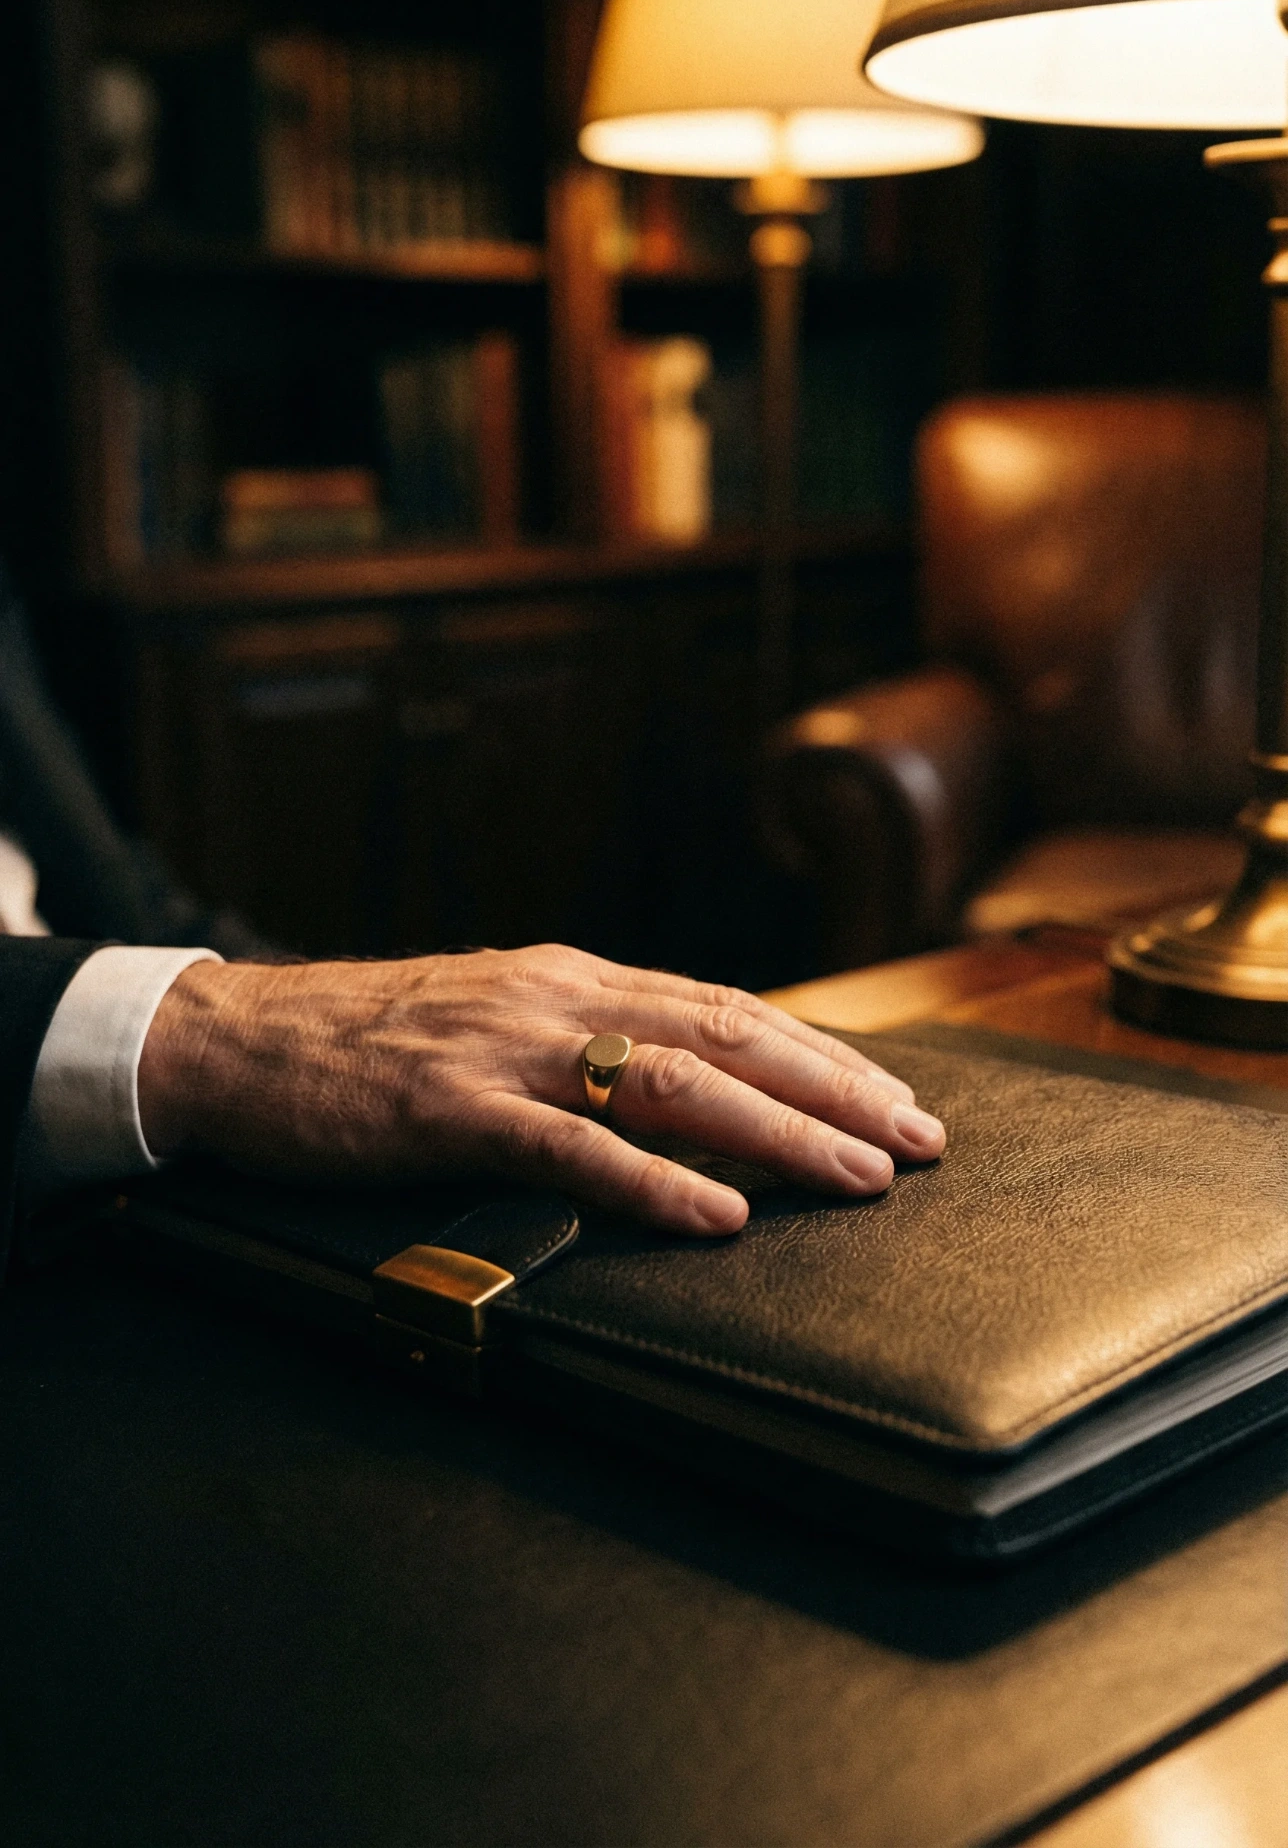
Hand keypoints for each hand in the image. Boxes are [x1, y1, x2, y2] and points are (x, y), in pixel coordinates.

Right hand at [138, 944, 944, 1236]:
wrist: (237, 1040)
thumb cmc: (364, 1041)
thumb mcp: (493, 1019)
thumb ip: (580, 1041)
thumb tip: (679, 1082)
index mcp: (571, 979)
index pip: (727, 1009)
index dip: (822, 1054)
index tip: (895, 1097)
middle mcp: (557, 999)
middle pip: (727, 1036)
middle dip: (836, 1089)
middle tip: (920, 1140)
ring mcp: (507, 1051)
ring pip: (673, 1083)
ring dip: (779, 1132)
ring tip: (859, 1176)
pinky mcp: (452, 1108)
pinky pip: (571, 1148)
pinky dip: (654, 1182)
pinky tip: (717, 1215)